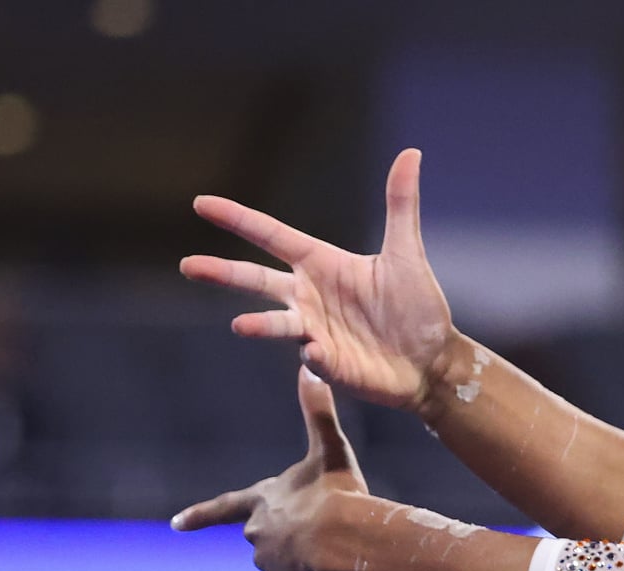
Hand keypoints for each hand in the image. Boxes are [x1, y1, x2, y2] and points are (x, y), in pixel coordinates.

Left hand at [172, 369, 368, 570]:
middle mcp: (256, 532)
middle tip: (325, 533)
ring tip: (336, 554)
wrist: (344, 538)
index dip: (200, 515)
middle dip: (294, 539)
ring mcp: (267, 562)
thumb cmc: (337, 493)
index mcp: (262, 500)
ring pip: (291, 565)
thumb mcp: (330, 450)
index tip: (174, 525)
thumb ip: (319, 412)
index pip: (223, 507)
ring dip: (312, 564)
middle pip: (270, 537)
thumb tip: (309, 365)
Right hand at [180, 149, 455, 414]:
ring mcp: (316, 331)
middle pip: (257, 280)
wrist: (433, 360)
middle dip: (223, 273)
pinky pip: (315, 358)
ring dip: (259, 324)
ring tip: (240, 324)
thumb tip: (411, 153)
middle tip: (189, 266)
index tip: (201, 203)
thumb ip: (400, 205)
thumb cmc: (417, 307)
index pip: (271, 236)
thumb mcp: (407, 253)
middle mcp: (310, 296)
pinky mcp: (330, 364)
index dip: (238, 218)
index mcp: (321, 264)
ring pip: (277, 323)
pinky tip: (314, 351)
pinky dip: (313, 355)